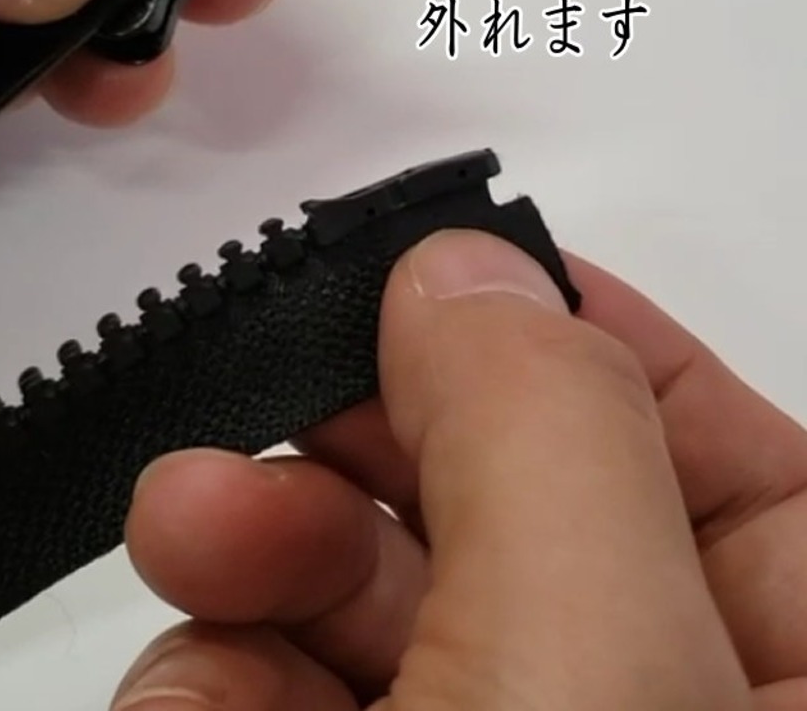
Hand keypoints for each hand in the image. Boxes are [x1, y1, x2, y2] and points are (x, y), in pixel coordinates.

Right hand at [114, 230, 806, 710]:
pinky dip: (210, 684)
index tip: (454, 280)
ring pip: (354, 606)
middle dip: (365, 448)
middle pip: (500, 521)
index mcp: (794, 703)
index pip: (741, 480)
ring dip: (251, 554)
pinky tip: (198, 704)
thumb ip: (544, 441)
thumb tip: (467, 272)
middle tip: (274, 399)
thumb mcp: (586, 673)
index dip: (597, 357)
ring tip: (192, 537)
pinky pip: (258, 692)